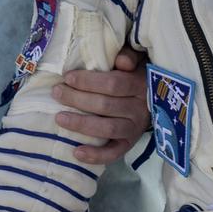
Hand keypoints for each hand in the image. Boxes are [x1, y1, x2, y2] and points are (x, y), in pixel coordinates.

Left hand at [53, 45, 149, 165]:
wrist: (155, 96)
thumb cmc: (137, 73)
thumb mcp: (138, 59)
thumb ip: (130, 55)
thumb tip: (121, 61)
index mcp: (141, 85)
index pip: (114, 84)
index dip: (89, 82)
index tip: (67, 77)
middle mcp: (140, 109)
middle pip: (106, 106)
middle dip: (77, 99)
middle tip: (57, 93)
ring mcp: (135, 128)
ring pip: (107, 129)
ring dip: (81, 124)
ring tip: (59, 118)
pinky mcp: (130, 143)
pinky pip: (114, 153)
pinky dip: (96, 155)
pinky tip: (76, 152)